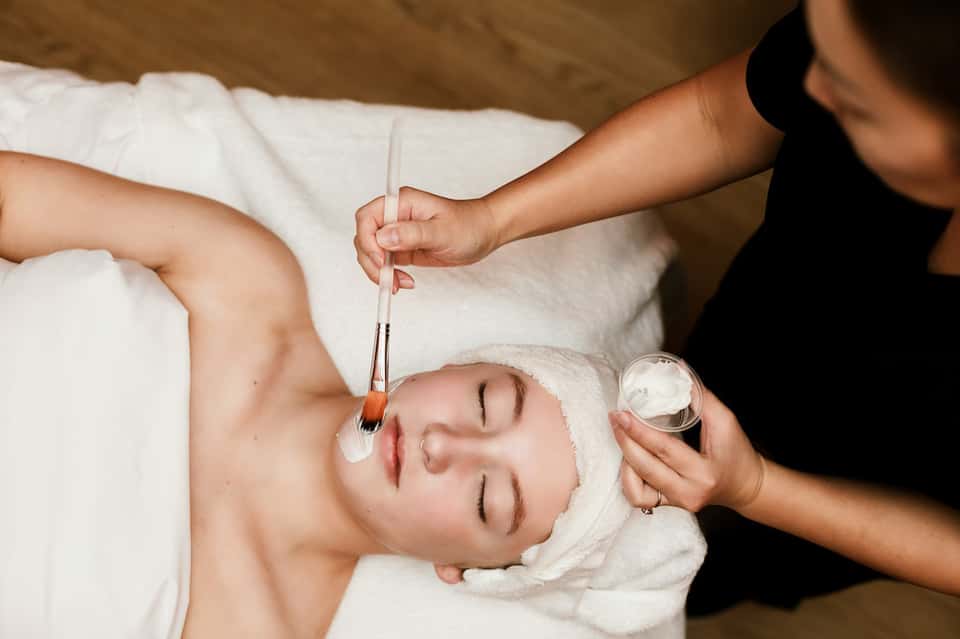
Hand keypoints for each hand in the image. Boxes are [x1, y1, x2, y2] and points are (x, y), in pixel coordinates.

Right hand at [353, 187, 500, 290]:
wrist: (484, 233)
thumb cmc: (469, 225)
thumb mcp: (442, 231)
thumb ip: (412, 233)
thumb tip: (383, 237)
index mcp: (401, 203)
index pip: (367, 218)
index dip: (368, 240)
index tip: (381, 260)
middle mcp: (395, 216)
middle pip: (364, 238)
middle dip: (372, 262)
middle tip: (388, 279)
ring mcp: (397, 233)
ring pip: (371, 253)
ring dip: (379, 272)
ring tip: (399, 284)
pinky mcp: (402, 248)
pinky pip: (384, 263)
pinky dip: (388, 276)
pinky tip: (403, 282)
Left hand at [609, 388, 765, 512]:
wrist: (745, 485)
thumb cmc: (736, 452)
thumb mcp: (725, 422)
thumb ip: (701, 396)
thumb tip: (678, 369)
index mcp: (704, 472)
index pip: (664, 449)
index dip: (639, 430)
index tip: (622, 414)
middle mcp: (688, 493)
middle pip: (644, 468)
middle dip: (625, 441)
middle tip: (615, 419)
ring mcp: (676, 503)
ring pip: (635, 489)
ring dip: (625, 461)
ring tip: (625, 438)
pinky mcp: (668, 505)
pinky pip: (637, 497)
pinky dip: (629, 478)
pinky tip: (631, 460)